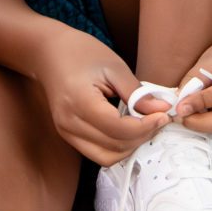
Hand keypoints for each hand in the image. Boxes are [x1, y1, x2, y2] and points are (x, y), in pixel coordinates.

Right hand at [34, 27, 168, 165]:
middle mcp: (69, 124)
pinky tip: (128, 128)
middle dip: (142, 137)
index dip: (146, 126)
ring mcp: (66, 132)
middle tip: (158, 118)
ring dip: (129, 146)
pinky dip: (116, 146)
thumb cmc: (80, 52)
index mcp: (80, 102)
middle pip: (114, 147)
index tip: (163, 114)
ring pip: (106, 157)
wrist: (48, 52)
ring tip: (144, 125)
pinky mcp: (68, 135)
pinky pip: (96, 152)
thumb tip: (161, 109)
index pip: (119, 130)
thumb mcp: (114, 67)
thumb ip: (137, 93)